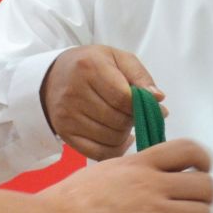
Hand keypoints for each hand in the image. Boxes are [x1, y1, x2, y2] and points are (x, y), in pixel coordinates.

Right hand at [38, 140, 212, 212]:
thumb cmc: (66, 201)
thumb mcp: (104, 171)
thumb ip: (132, 171)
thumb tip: (148, 174)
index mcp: (140, 163)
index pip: (190, 150)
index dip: (203, 163)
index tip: (199, 174)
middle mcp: (151, 184)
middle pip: (205, 186)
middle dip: (202, 202)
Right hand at [41, 46, 164, 159]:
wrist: (54, 77)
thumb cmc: (93, 66)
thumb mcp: (118, 59)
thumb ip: (140, 76)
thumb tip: (158, 98)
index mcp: (89, 68)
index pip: (124, 98)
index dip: (142, 106)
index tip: (152, 105)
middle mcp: (74, 92)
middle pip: (118, 121)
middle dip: (133, 119)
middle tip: (132, 112)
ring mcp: (67, 116)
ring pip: (111, 139)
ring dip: (125, 134)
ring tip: (122, 121)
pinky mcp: (64, 133)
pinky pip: (98, 153)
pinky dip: (115, 149)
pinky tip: (118, 138)